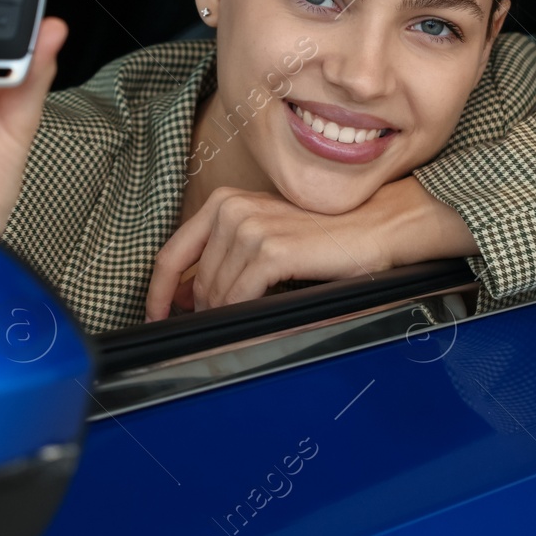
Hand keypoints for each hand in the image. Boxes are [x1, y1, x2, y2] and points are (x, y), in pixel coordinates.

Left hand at [144, 177, 478, 321]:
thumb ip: (228, 257)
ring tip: (253, 322)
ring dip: (229, 316)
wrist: (379, 227)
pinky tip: (261, 320)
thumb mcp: (269, 236)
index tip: (156, 319)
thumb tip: (190, 298)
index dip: (159, 293)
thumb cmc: (328, 237)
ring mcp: (250, 227)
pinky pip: (240, 298)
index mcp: (225, 202)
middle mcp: (231, 208)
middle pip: (197, 282)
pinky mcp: (271, 250)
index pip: (173, 254)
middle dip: (204, 313)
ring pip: (217, 294)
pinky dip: (244, 316)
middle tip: (220, 333)